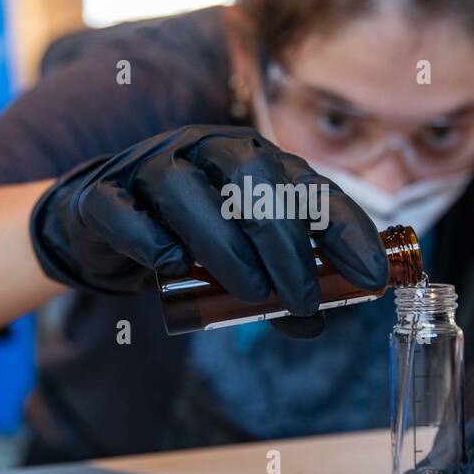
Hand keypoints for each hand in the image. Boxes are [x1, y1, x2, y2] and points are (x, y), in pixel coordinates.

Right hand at [30, 125, 388, 337]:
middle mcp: (204, 150)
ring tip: (252, 295)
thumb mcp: (242, 255)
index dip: (345, 229)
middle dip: (285, 243)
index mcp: (252, 157)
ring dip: (226, 246)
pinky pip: (123, 212)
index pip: (308, 184)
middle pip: (251, 178)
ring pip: (187, 191)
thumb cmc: (187, 235)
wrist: (102, 224)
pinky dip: (150, 240)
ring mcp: (148, 167)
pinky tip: (172, 266)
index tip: (373, 278)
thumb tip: (315, 324)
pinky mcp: (101, 196)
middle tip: (302, 301)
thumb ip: (277, 284)